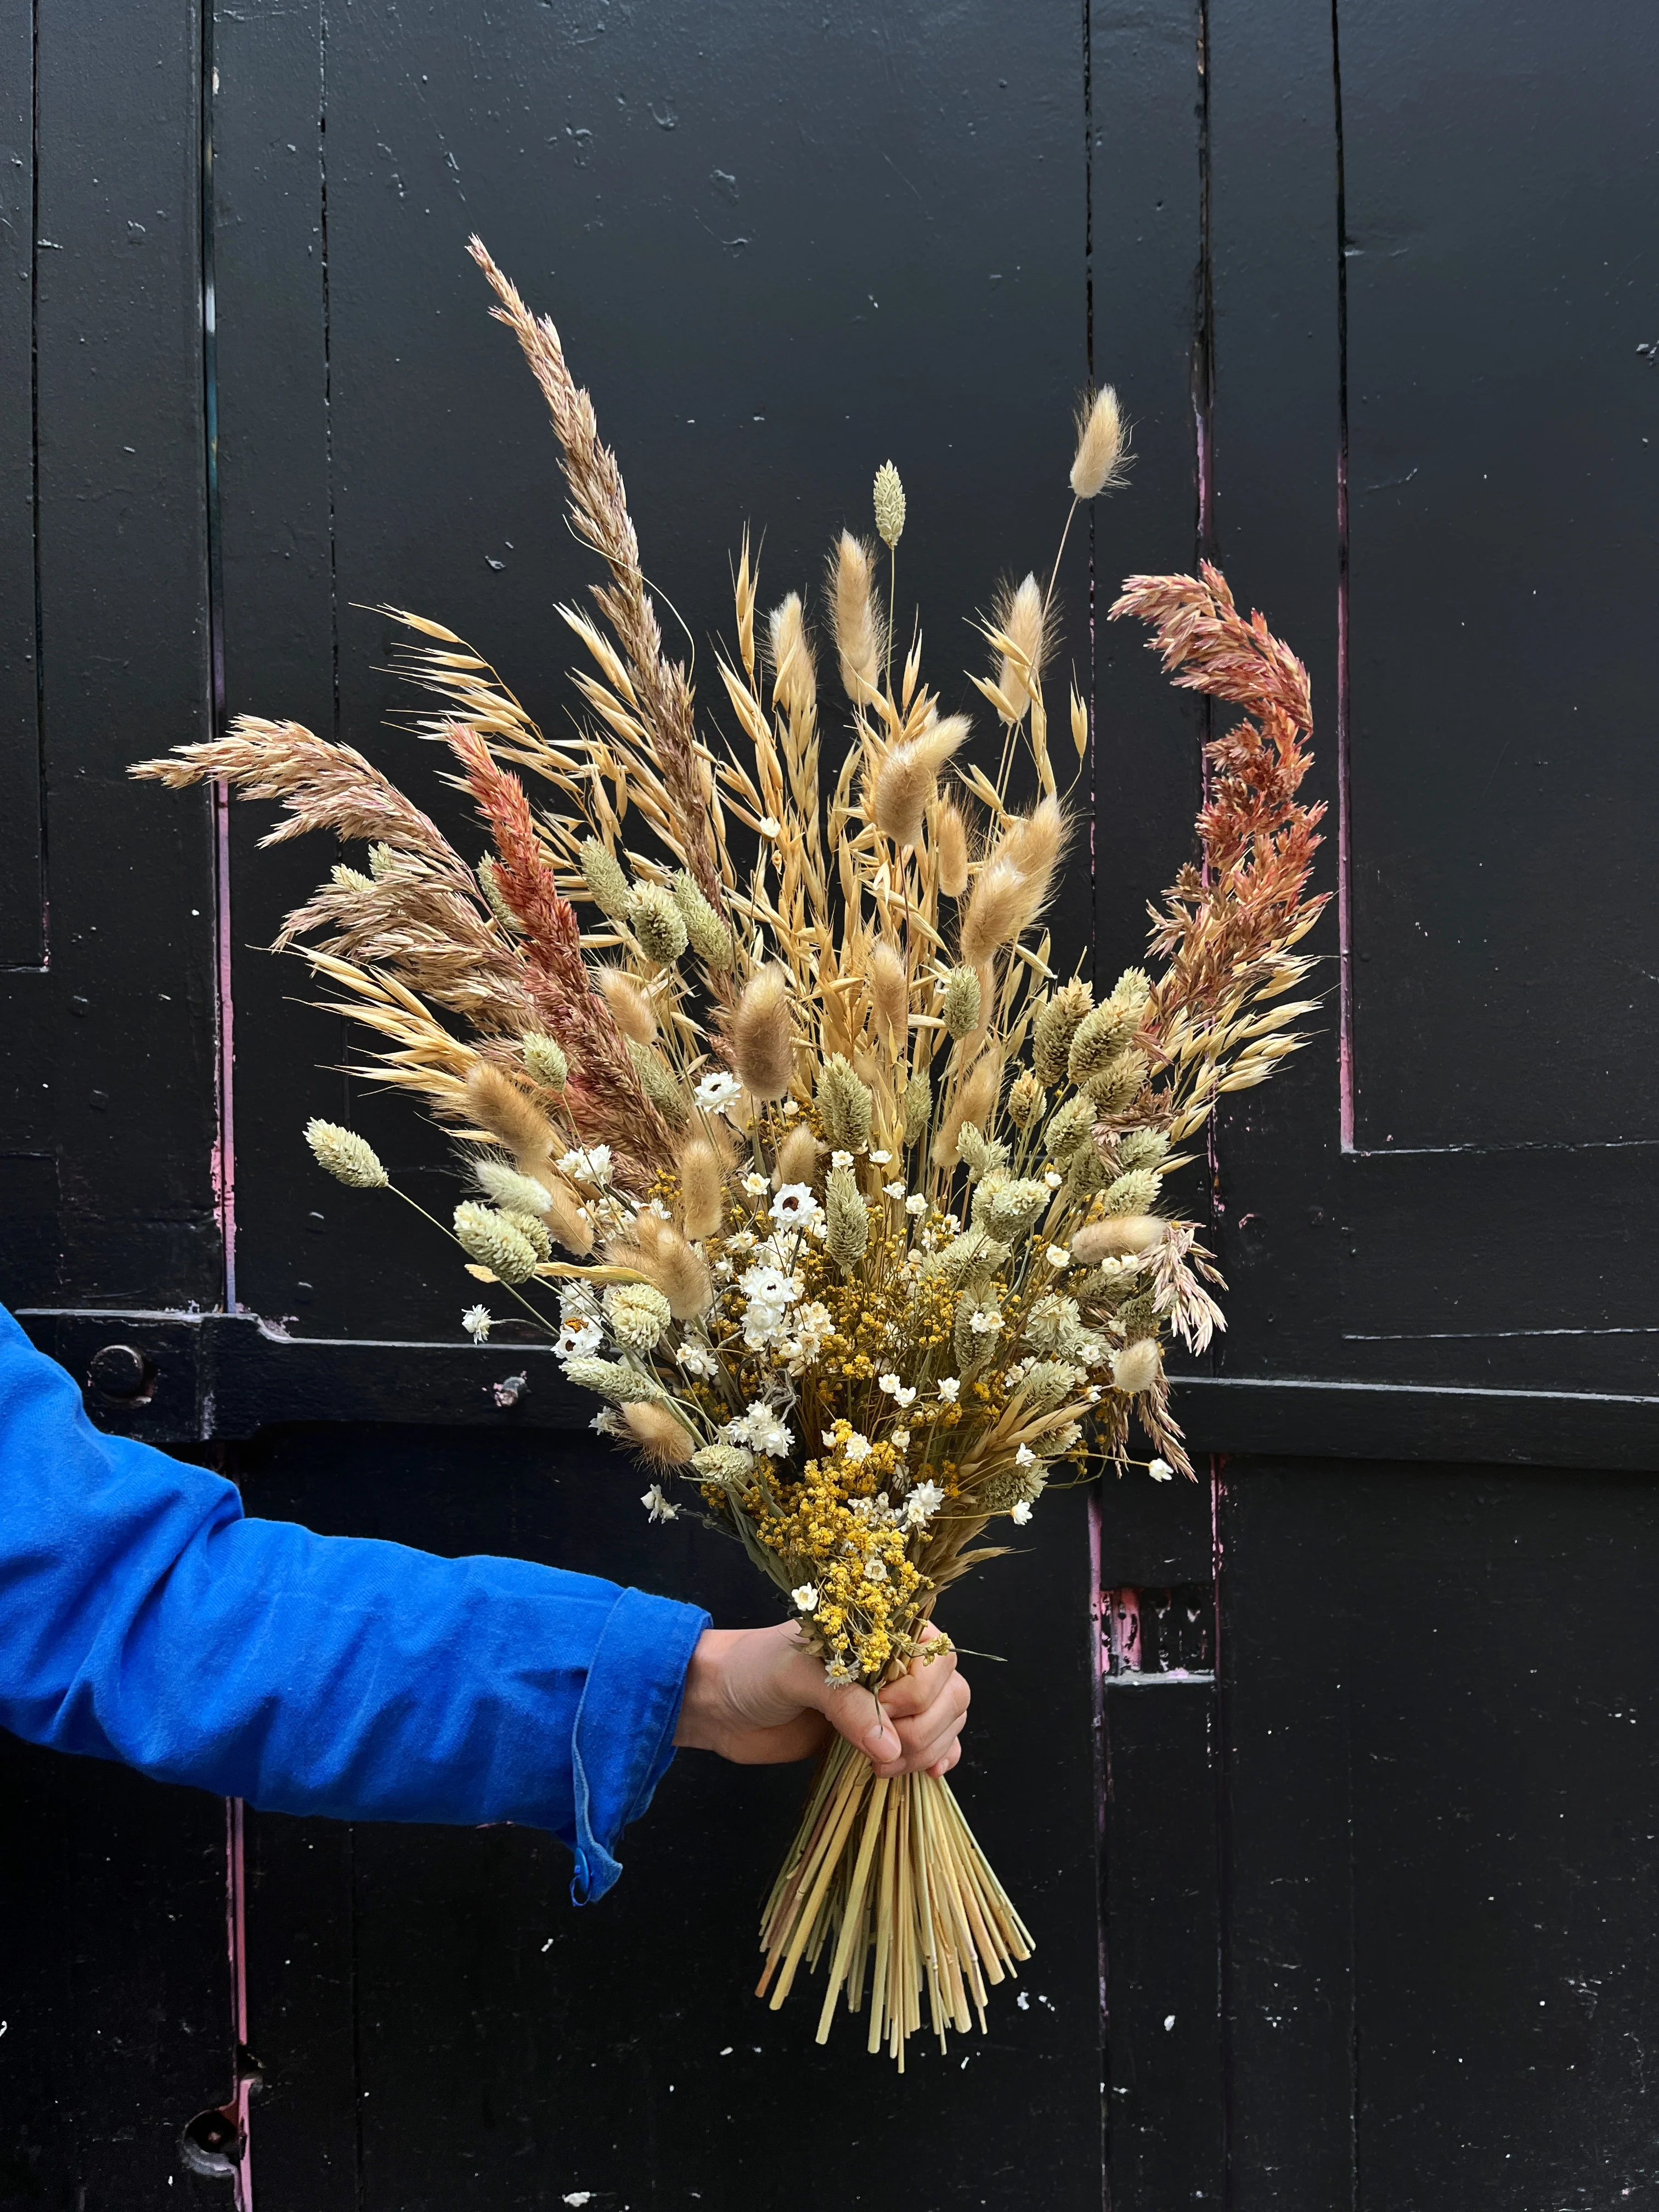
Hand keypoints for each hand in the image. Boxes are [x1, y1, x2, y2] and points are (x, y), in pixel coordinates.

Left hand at [674, 1619, 968, 1779]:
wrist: (720, 1706)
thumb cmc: (753, 1671)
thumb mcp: (797, 1676)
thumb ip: (845, 1705)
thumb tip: (891, 1746)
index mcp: (878, 1629)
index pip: (934, 1654)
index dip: (919, 1689)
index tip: (885, 1709)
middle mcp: (892, 1661)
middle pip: (949, 1691)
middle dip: (925, 1727)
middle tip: (883, 1751)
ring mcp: (889, 1701)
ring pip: (946, 1720)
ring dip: (928, 1748)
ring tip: (884, 1768)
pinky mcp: (880, 1735)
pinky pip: (932, 1744)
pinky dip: (938, 1757)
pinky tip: (928, 1773)